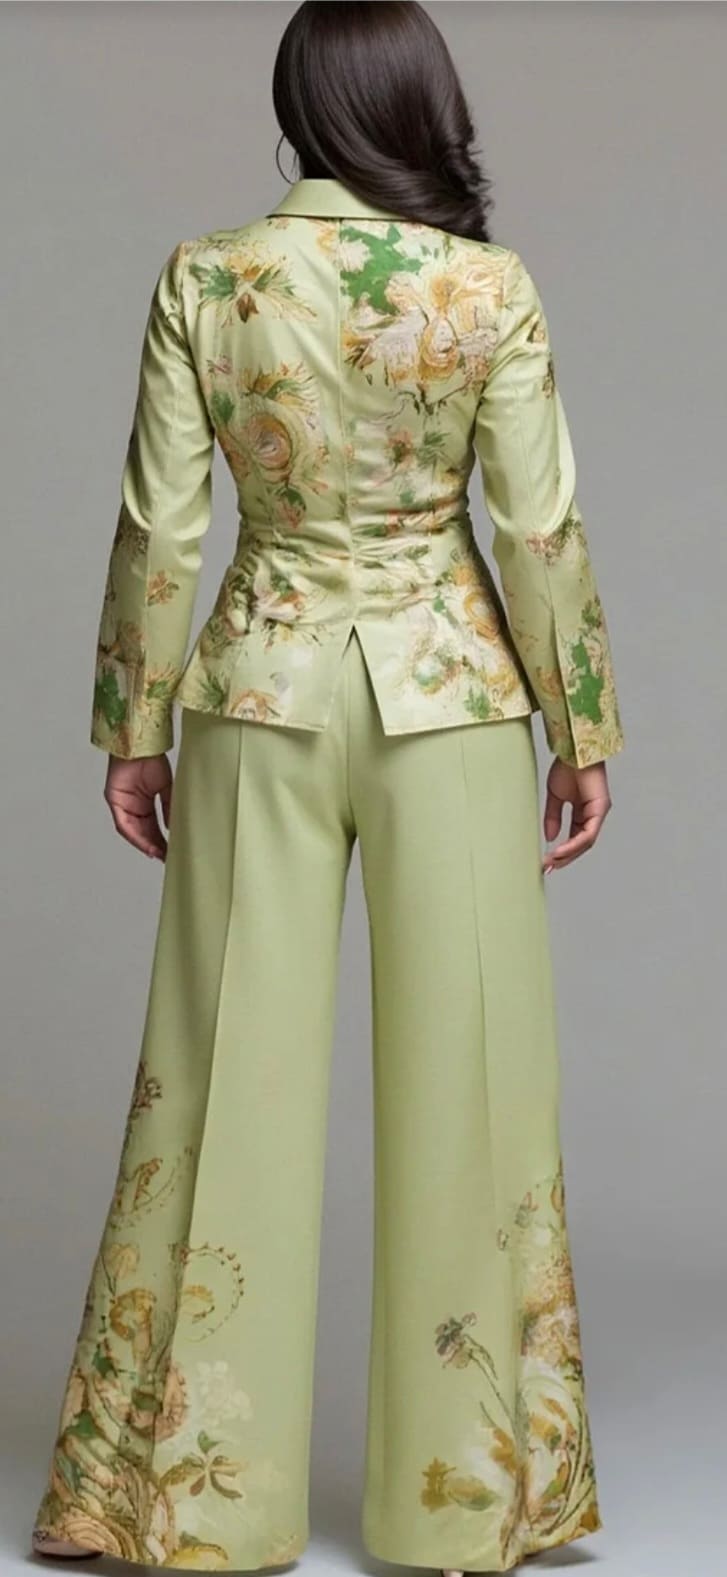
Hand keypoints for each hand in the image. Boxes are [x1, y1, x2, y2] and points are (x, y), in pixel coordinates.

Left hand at [103, 753, 172, 860]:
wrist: (142, 745)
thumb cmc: (153, 760)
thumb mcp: (166, 787)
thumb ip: (169, 807)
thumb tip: (172, 828)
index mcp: (145, 802)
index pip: (152, 826)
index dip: (161, 840)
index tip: (171, 851)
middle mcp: (132, 805)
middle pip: (142, 831)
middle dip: (153, 846)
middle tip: (165, 857)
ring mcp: (122, 804)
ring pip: (132, 831)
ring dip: (144, 844)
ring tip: (157, 854)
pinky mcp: (114, 800)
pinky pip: (123, 824)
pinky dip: (135, 835)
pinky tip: (146, 844)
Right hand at [542, 757, 611, 873]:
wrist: (573, 752)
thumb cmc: (566, 768)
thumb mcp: (554, 797)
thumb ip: (553, 818)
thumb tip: (550, 838)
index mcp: (583, 812)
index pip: (575, 838)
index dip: (562, 851)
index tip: (546, 861)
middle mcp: (593, 815)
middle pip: (581, 844)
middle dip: (564, 858)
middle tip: (547, 868)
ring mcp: (599, 813)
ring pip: (586, 842)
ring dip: (568, 854)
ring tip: (552, 862)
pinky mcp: (600, 809)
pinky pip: (588, 834)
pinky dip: (574, 844)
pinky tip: (560, 850)